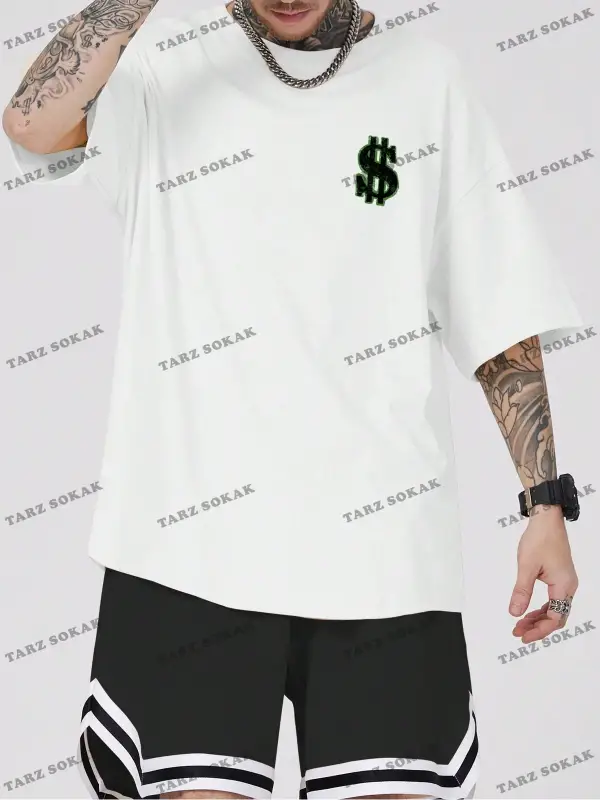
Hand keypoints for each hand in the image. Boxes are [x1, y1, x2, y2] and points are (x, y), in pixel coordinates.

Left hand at [509, 505, 577, 643]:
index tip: (523, 636)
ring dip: (538, 618)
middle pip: (556, 617)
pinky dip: (541, 607)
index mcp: (563, 586)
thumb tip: (514, 613)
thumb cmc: (539, 539)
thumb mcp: (526, 567)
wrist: (547, 519)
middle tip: (518, 632)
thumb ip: (521, 591)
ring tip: (520, 624)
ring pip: (555, 609)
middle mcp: (568, 587)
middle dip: (538, 627)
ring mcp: (565, 582)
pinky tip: (528, 610)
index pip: (554, 618)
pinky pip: (553, 599)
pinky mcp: (560, 577)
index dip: (539, 631)